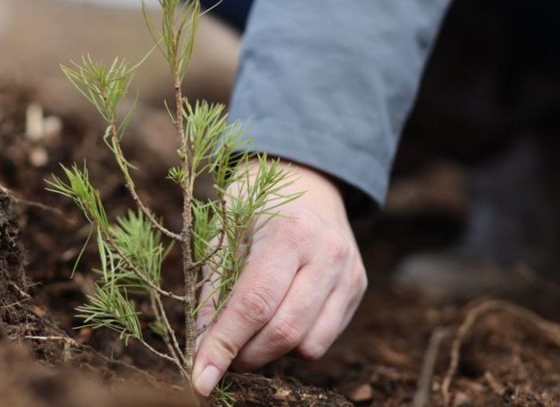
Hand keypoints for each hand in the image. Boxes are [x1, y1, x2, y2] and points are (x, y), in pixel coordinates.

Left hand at [192, 161, 367, 395]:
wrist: (307, 181)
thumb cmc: (255, 205)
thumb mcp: (224, 233)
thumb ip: (214, 290)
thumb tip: (201, 347)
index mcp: (289, 232)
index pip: (254, 305)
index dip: (224, 345)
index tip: (201, 378)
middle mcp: (327, 253)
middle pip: (284, 331)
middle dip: (245, 356)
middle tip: (221, 355)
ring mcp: (349, 272)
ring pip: (308, 344)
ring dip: (271, 352)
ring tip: (250, 331)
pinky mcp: (358, 287)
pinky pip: (323, 338)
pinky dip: (295, 343)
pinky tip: (279, 318)